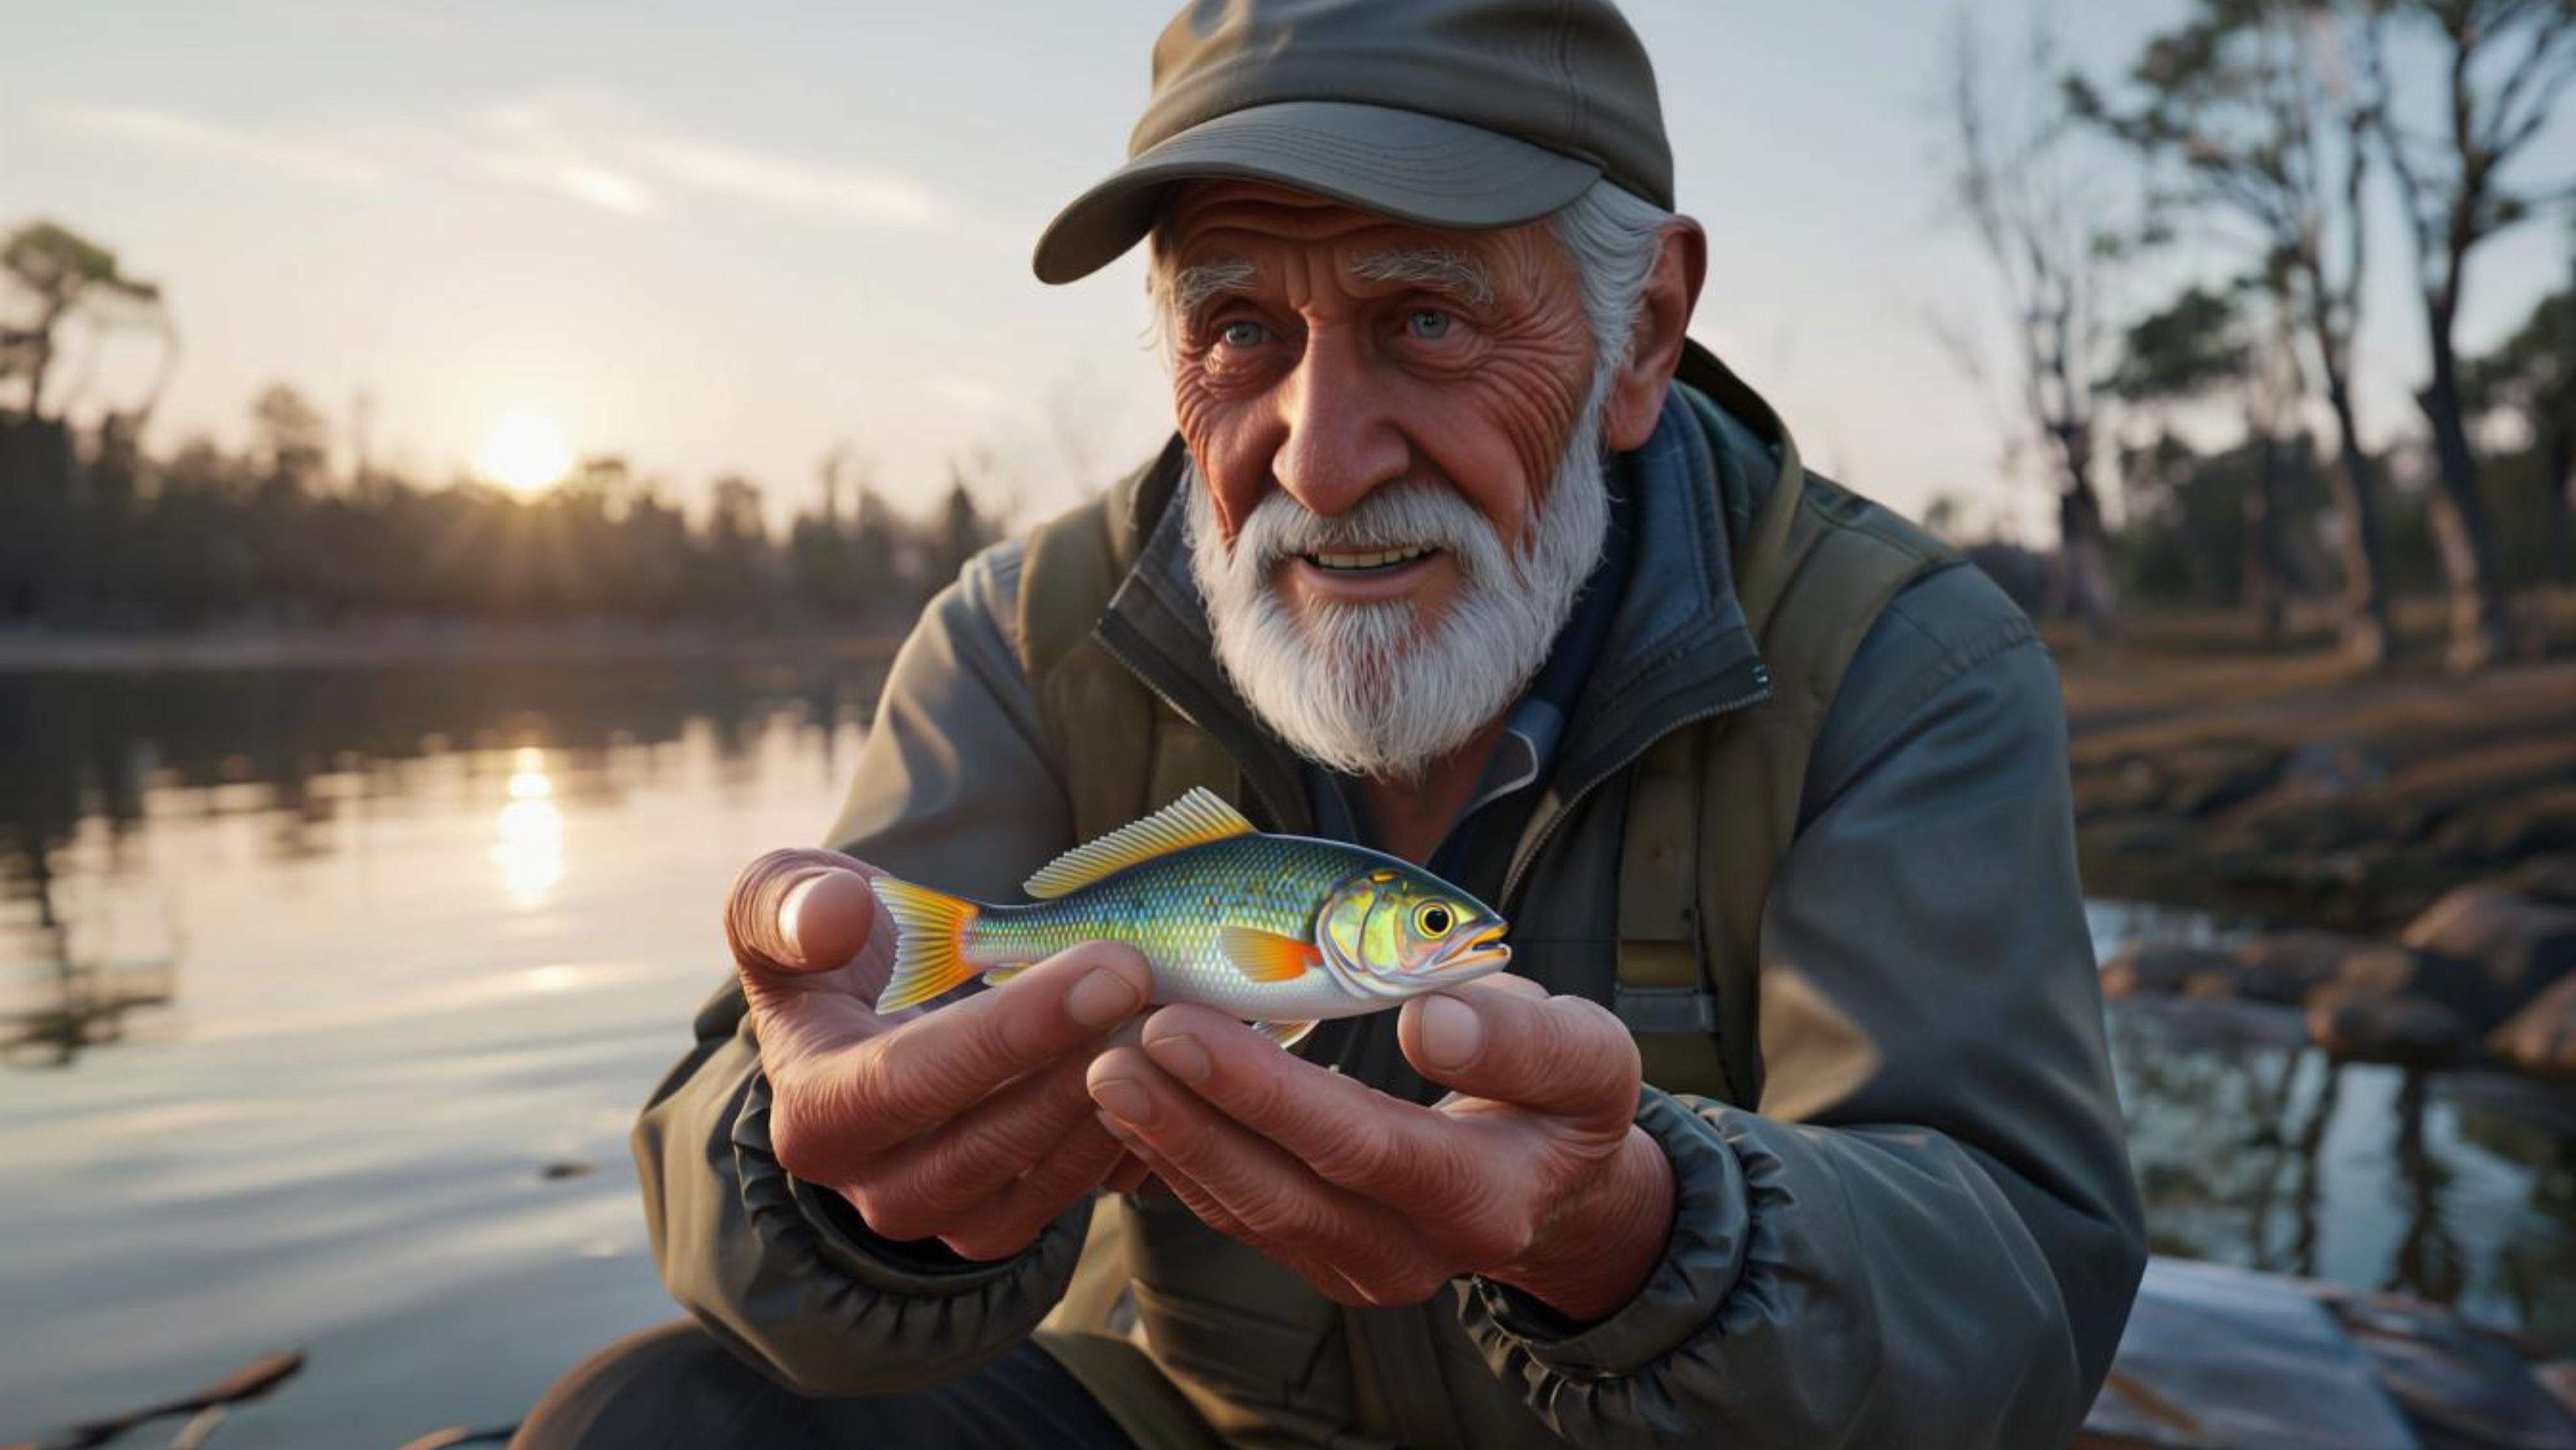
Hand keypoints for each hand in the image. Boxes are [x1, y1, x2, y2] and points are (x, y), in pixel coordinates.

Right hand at [725, 849, 1156, 1260]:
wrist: (862, 1008)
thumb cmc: (825, 948)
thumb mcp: (779, 901)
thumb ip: (786, 904)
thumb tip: (838, 916)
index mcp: (813, 1114)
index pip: (913, 1081)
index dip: (1015, 1030)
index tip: (1109, 968)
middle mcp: (872, 1185)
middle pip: (988, 1142)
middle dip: (1083, 1062)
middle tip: (1161, 991)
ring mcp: (941, 1214)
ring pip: (1039, 1181)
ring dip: (1116, 1105)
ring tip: (1173, 1025)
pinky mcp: (1000, 1219)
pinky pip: (1071, 1197)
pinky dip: (1127, 1138)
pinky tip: (1170, 1072)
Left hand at [1084, 975, 1674, 1319]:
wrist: (1559, 1190)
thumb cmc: (1566, 1102)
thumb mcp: (1589, 1056)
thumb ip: (1522, 1038)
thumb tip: (1429, 1017)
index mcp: (1483, 1200)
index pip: (1361, 1145)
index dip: (1268, 1091)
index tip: (1186, 1024)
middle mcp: (1415, 1253)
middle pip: (1282, 1193)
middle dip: (1189, 1120)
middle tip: (1113, 1048)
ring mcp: (1361, 1268)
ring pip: (1246, 1212)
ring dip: (1168, 1142)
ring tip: (1104, 1067)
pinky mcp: (1321, 1260)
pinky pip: (1237, 1217)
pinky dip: (1179, 1162)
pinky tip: (1134, 1105)